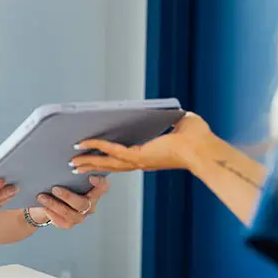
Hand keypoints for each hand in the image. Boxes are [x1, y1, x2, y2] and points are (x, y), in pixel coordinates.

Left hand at [31, 175, 108, 228]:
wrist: (47, 200)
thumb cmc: (60, 184)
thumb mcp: (66, 176)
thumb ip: (69, 171)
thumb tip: (60, 157)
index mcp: (94, 191)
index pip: (103, 187)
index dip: (100, 183)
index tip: (90, 177)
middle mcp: (90, 204)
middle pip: (83, 203)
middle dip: (68, 196)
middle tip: (55, 189)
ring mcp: (80, 215)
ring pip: (69, 213)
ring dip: (54, 204)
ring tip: (42, 197)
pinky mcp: (69, 223)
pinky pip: (61, 221)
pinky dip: (52, 213)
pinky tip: (44, 207)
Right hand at [71, 113, 212, 173]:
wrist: (204, 149)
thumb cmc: (199, 139)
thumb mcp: (181, 122)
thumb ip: (174, 118)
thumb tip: (174, 112)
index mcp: (151, 156)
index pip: (125, 157)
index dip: (109, 158)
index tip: (95, 159)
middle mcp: (143, 162)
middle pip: (111, 165)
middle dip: (92, 165)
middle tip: (76, 165)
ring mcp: (139, 161)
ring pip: (108, 162)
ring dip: (89, 160)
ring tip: (73, 161)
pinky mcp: (138, 156)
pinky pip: (113, 151)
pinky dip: (97, 147)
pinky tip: (85, 144)